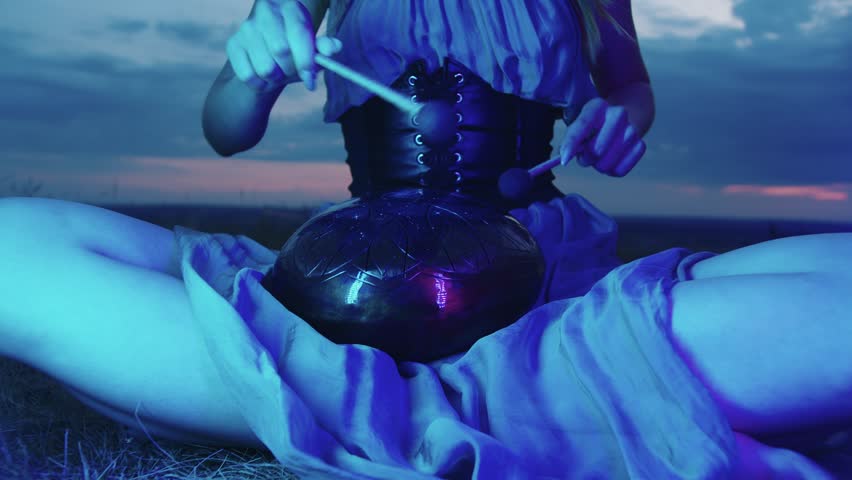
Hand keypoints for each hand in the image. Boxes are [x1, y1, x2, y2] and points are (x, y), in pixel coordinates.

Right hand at [226, 0, 342, 91]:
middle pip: (281, 51)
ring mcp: (246, 27)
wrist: (265, 52)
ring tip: (278, 73)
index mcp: (289, 7)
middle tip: (293, 73)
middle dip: (291, 70)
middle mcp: (265, 12)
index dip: (306, 61)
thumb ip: (323, 47)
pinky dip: (259, 84)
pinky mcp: (233, 44)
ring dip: (275, 79)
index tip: (311, 81)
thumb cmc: (294, 49)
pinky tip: (263, 77)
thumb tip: (334, 48)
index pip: (298, 34)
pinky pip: (249, 76)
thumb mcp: (311, 46)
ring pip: (265, 68)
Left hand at [559, 98, 645, 176]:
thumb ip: (570, 140)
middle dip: (586, 159)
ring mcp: (631, 130)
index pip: (582, 126)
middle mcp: (618, 114)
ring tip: (599, 156)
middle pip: (596, 151)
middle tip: (585, 155)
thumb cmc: (594, 125)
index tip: (564, 161)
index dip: (571, 145)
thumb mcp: (579, 125)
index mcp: (598, 106)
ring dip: (598, 166)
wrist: (624, 119)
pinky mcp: (641, 145)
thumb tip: (564, 158)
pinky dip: (612, 170)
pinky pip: (619, 171)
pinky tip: (611, 160)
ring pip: (607, 164)